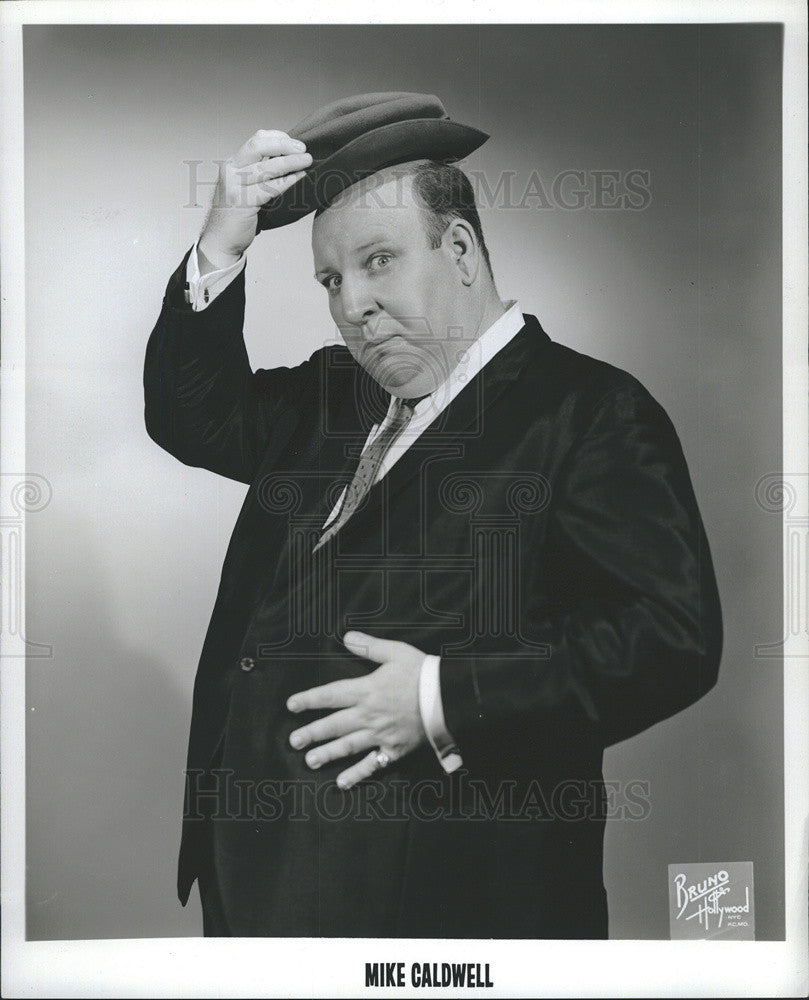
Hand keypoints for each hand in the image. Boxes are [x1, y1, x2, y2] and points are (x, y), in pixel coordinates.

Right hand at [197, 129, 312, 268]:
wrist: (220, 240)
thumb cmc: (237, 215)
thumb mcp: (245, 187)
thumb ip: (259, 173)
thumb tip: (288, 160)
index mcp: (232, 164)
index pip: (256, 140)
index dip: (277, 137)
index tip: (295, 142)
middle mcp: (231, 171)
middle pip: (259, 146)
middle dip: (284, 145)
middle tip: (304, 149)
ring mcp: (234, 186)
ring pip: (266, 167)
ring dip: (291, 162)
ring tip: (307, 161)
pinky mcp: (242, 203)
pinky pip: (269, 188)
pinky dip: (287, 181)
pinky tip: (299, 178)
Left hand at [287, 631, 428, 789]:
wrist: (448, 696)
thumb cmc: (423, 672)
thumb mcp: (396, 652)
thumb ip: (369, 647)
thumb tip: (346, 637)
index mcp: (367, 690)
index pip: (330, 695)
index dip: (309, 700)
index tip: (291, 705)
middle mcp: (369, 715)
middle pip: (334, 725)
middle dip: (312, 732)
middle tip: (293, 741)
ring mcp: (380, 735)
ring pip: (348, 746)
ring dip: (327, 753)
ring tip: (309, 761)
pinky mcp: (394, 749)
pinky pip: (372, 764)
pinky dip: (356, 774)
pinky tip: (341, 782)